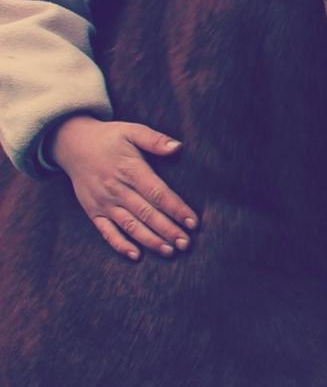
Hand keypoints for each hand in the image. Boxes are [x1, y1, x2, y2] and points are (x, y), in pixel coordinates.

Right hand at [47, 114, 198, 261]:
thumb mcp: (132, 130)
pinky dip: (120, 245)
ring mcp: (104, 203)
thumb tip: (178, 147)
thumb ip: (155, 140)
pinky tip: (136, 255)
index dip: (176, 208)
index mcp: (130, 169)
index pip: (157, 193)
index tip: (193, 222)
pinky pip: (107, 232)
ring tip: (169, 251)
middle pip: (147, 213)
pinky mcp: (93, 212)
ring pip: (130, 226)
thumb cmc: (109, 138)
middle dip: (168, 230)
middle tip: (186, 243)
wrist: (73, 145)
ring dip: (150, 241)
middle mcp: (117, 189)